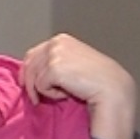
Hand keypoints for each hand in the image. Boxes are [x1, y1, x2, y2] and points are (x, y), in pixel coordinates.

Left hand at [20, 33, 136, 138]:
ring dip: (46, 90)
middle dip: (30, 84)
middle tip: (36, 99)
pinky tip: (68, 93)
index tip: (27, 85)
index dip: (28, 72)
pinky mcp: (54, 67)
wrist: (113, 88)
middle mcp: (57, 42)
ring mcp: (55, 54)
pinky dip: (52, 94)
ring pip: (33, 78)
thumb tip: (35, 74)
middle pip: (28, 65)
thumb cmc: (98, 81)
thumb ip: (57, 62)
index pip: (33, 54)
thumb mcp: (75, 63)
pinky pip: (40, 87)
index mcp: (62, 39)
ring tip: (64, 93)